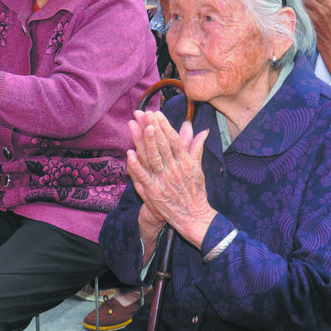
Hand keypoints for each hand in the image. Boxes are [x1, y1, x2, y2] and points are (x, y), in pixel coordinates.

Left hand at [127, 110, 213, 247]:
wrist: (194, 217)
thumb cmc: (196, 193)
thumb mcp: (198, 168)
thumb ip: (197, 148)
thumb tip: (202, 131)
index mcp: (186, 161)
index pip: (174, 139)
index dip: (164, 125)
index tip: (156, 113)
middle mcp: (175, 168)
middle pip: (161, 144)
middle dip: (151, 126)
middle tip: (142, 113)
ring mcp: (164, 180)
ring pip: (152, 156)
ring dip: (143, 140)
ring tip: (135, 125)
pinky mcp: (155, 192)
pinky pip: (143, 176)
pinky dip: (136, 164)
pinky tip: (129, 152)